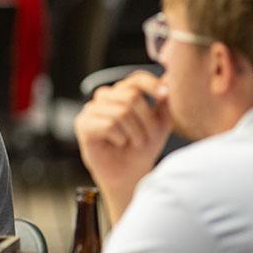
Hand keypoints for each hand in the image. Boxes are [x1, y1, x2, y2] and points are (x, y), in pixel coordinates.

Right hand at [74, 71, 171, 221]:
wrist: (129, 173)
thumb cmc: (142, 148)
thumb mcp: (160, 123)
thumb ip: (164, 102)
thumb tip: (169, 78)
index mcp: (122, 93)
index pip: (135, 79)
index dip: (150, 84)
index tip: (164, 95)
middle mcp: (105, 98)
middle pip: (130, 97)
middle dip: (146, 120)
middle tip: (147, 137)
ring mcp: (91, 110)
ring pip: (121, 112)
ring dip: (135, 132)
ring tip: (134, 142)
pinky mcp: (82, 124)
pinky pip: (108, 125)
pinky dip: (120, 137)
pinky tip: (118, 143)